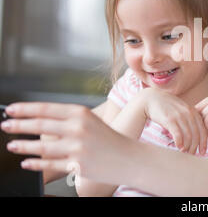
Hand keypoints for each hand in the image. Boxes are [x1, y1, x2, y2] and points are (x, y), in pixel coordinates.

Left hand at [0, 102, 137, 183]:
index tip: (10, 109)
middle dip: (18, 125)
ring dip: (22, 145)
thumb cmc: (109, 139)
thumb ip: (68, 120)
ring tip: (11, 145)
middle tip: (5, 125)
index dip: (25, 109)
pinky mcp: (77, 164)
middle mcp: (79, 128)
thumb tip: (38, 121)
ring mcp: (78, 147)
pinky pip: (49, 164)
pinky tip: (26, 162)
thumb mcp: (91, 122)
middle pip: (40, 125)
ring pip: (41, 146)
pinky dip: (35, 163)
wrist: (129, 157)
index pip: (46, 108)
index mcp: (81, 113)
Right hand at [143, 89, 207, 154]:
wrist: (150, 99)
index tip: (203, 151)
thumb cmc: (166, 106)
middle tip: (193, 154)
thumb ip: (189, 118)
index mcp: (193, 111)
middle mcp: (188, 113)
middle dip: (195, 146)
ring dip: (187, 147)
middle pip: (196, 134)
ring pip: (188, 136)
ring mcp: (179, 116)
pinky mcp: (170, 120)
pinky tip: (179, 148)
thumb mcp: (181, 109)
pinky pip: (178, 134)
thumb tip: (196, 133)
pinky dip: (180, 143)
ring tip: (185, 152)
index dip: (204, 142)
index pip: (203, 129)